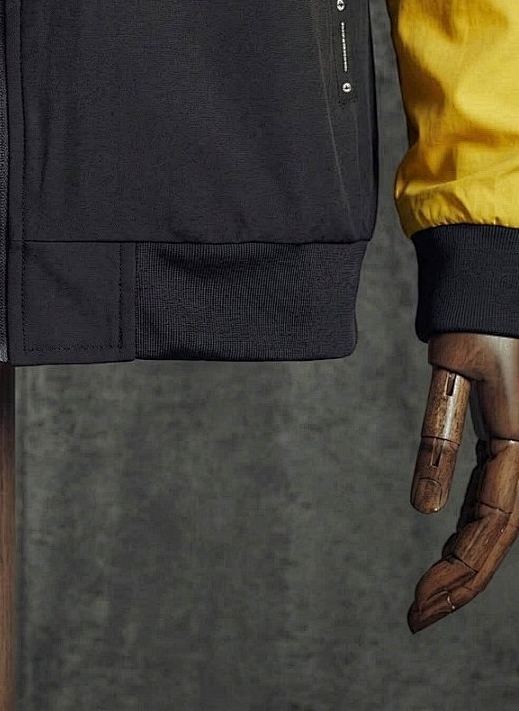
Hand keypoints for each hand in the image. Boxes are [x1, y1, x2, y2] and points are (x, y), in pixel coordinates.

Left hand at [408, 331, 518, 632]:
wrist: (494, 303)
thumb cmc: (477, 335)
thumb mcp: (452, 380)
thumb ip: (439, 441)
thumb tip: (423, 511)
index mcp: (518, 452)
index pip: (488, 530)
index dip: (457, 572)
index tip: (419, 602)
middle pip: (491, 542)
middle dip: (457, 586)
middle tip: (414, 619)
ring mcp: (516, 459)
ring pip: (491, 530)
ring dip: (462, 569)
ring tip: (425, 602)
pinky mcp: (502, 448)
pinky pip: (488, 503)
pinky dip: (468, 535)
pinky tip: (447, 555)